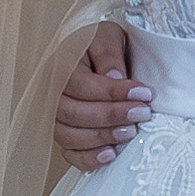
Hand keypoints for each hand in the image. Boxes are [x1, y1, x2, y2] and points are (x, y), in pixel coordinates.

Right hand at [54, 25, 149, 173]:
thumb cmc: (100, 44)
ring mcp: (54, 116)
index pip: (83, 86)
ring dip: (102, 138)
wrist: (93, 51)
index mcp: (60, 65)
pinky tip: (111, 153)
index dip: (114, 93)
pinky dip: (89, 158)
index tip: (144, 94)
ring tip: (131, 132)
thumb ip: (109, 55)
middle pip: (74, 113)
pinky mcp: (64, 134)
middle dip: (111, 117)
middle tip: (142, 114)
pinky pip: (70, 153)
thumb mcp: (108, 37)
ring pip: (69, 136)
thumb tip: (115, 79)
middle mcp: (51, 93)